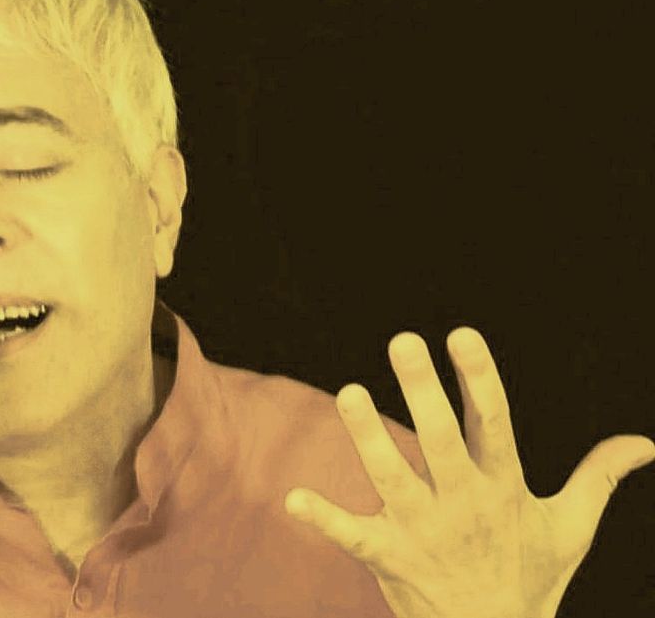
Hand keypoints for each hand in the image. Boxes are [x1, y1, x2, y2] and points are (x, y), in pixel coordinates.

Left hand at [284, 327, 654, 617]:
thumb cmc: (530, 577)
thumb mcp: (571, 527)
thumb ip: (599, 476)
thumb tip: (645, 441)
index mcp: (503, 487)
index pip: (495, 422)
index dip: (478, 378)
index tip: (460, 334)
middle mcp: (463, 504)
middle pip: (442, 440)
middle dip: (423, 391)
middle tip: (403, 340)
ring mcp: (423, 531)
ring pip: (393, 477)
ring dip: (369, 437)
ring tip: (350, 393)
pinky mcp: (389, 557)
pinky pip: (353, 537)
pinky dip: (324, 520)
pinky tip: (293, 500)